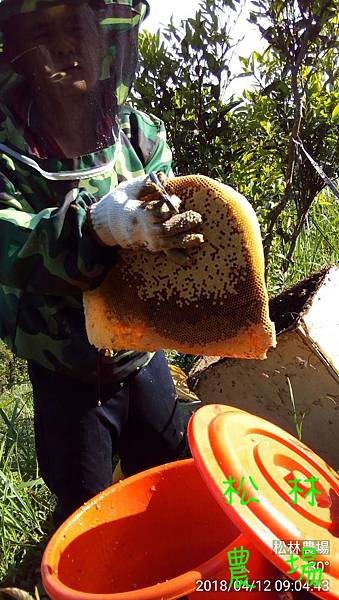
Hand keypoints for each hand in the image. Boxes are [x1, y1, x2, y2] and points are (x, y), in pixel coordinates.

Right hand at [88, 175, 203, 256]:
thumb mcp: (128, 189)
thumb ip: (146, 184)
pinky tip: (189, 260)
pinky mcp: (149, 247)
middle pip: (164, 230)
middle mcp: (141, 231)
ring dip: (184, 241)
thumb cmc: (119, 203)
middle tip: (197, 217)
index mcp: (135, 214)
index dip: (168, 207)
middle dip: (181, 224)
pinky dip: (177, 256)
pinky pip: (165, 253)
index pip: (155, 213)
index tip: (176, 199)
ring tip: (199, 238)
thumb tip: (163, 177)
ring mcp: (145, 241)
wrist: (106, 226)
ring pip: (167, 243)